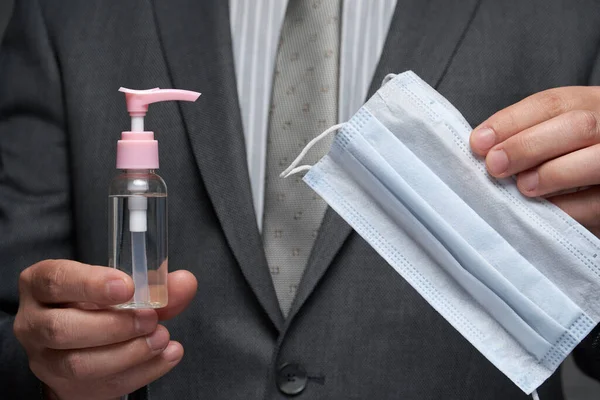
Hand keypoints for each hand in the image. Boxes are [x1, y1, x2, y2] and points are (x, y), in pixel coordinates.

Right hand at [13, 259, 196, 399]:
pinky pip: (100, 387)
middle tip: (151, 318)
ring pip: (77, 364)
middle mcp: (34, 322)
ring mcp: (45, 360)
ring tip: (161, 338)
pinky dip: (141, 372)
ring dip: (128, 353)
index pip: (55, 280)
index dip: (91, 284)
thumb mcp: (123, 287)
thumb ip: (155, 285)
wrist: (86, 341)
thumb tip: (185, 282)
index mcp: (41, 285)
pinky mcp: (65, 388)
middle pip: (62, 329)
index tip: (128, 287)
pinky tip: (166, 356)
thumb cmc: (101, 304)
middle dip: (114, 325)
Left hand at [470, 86, 599, 236]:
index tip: (479, 142)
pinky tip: (542, 209)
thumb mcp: (554, 135)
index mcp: (592, 104)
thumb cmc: (570, 158)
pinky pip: (596, 203)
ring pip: (595, 161)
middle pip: (577, 126)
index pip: (553, 102)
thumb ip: (525, 134)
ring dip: (552, 175)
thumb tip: (482, 146)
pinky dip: (566, 207)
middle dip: (528, 146)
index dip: (511, 121)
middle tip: (495, 166)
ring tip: (523, 187)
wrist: (599, 185)